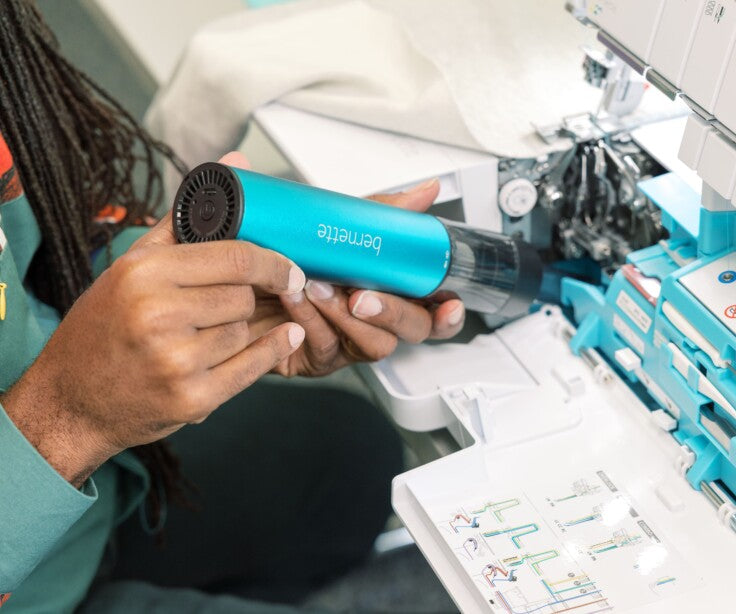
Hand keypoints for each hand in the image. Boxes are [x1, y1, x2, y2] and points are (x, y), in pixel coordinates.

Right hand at [2, 157, 306, 485]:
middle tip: (244, 300)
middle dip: (247, 299)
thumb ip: (188, 218)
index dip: (273, 262)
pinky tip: (286, 336)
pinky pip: (253, 368)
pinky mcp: (192, 400)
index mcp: (144, 274)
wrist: (72, 398)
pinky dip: (273, 350)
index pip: (235, 258)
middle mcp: (158, 316)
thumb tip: (237, 163)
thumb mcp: (133, 266)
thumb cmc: (105, 324)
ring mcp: (176, 362)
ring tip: (220, 328)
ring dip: (244, 327)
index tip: (291, 267)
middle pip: (243, 297)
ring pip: (245, 330)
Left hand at [218, 151, 464, 376]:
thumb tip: (427, 187)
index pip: (430, 307)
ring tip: (318, 289)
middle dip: (394, 312)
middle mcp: (370, 318)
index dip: (447, 311)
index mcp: (384, 288)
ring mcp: (345, 339)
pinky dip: (312, 321)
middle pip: (412, 330)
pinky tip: (294, 300)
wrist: (221, 276)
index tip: (449, 301)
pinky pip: (327, 347)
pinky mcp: (315, 356)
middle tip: (363, 295)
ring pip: (374, 344)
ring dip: (349, 317)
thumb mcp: (332, 226)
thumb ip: (376, 210)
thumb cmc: (280, 253)